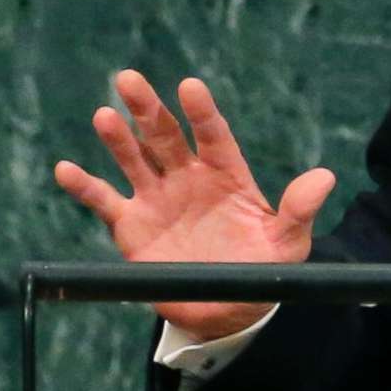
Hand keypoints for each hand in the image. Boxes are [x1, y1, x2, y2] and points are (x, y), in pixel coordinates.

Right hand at [52, 70, 335, 342]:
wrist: (226, 311)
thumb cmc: (260, 269)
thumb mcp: (286, 243)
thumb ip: (298, 211)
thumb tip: (325, 178)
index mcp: (225, 173)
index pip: (212, 135)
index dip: (201, 112)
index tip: (190, 87)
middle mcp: (187, 177)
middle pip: (164, 135)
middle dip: (147, 109)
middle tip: (129, 79)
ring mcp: (156, 198)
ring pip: (133, 159)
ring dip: (118, 138)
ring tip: (104, 117)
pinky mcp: (131, 225)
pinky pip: (104, 200)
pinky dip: (84, 186)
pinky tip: (66, 170)